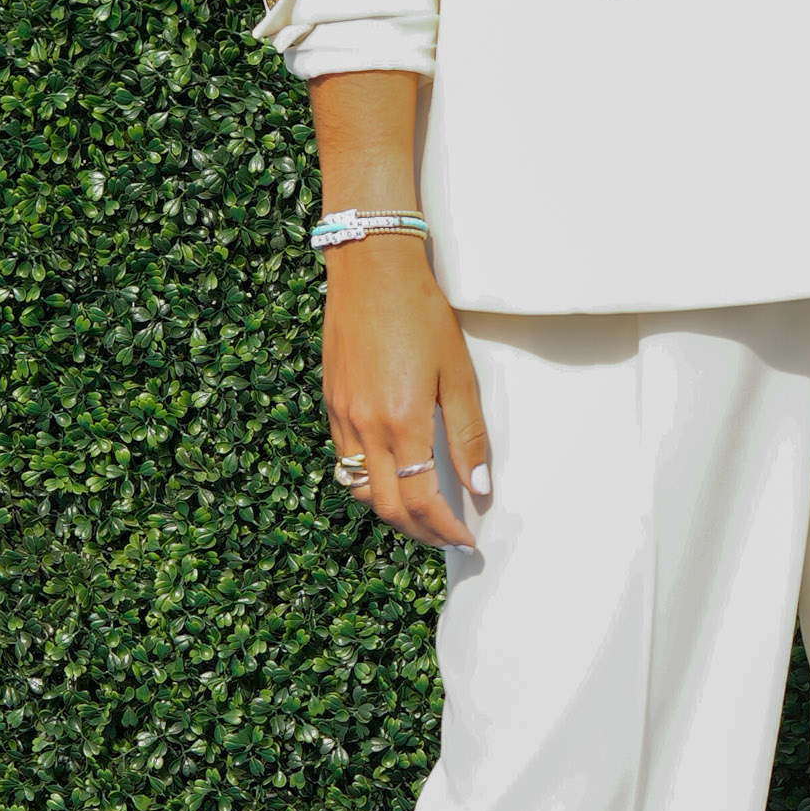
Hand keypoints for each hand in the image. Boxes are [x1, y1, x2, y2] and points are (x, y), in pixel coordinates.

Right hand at [321, 237, 491, 547]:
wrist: (371, 270)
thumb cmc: (420, 313)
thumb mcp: (459, 374)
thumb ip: (467, 435)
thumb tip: (478, 487)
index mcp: (403, 422)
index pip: (422, 501)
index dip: (444, 530)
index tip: (464, 541)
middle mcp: (365, 426)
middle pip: (387, 507)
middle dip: (419, 532)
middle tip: (446, 538)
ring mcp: (342, 416)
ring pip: (360, 489)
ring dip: (391, 511)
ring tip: (423, 513)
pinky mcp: (331, 404)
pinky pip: (345, 461)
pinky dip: (368, 482)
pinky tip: (392, 474)